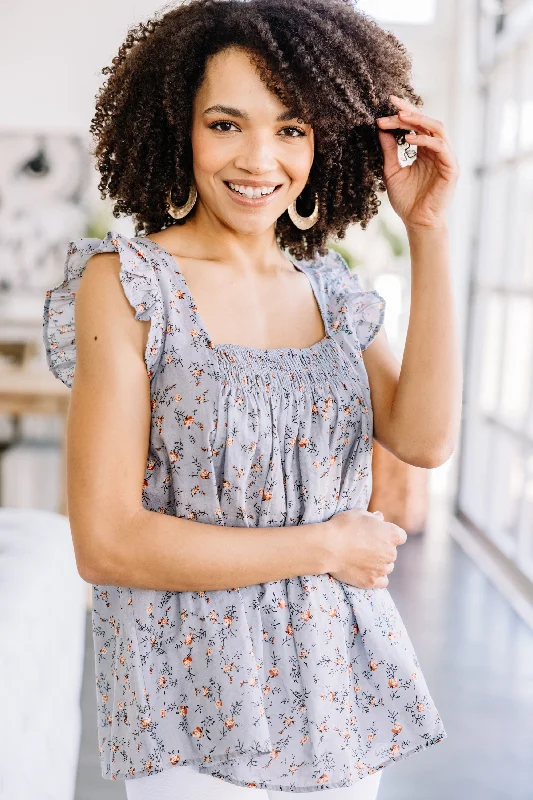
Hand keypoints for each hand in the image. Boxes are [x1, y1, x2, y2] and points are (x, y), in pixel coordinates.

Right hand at [327, 508, 406, 588]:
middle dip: (382, 550)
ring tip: (361, 559)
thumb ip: (373, 517)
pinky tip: (366, 572)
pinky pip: (382, 582)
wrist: (328, 547)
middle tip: (364, 547)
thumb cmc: (343, 526)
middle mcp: (391, 553)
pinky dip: (376, 578)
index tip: (379, 535)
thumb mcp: (359, 513)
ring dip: (379, 564)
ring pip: (387, 567)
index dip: (389, 535)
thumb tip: (380, 518)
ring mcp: (382, 569)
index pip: (400, 536)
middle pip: (391, 552)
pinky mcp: (372, 581)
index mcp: (391, 534)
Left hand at [376, 94, 459, 230]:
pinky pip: (440, 146)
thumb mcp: (392, 171)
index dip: (403, 113)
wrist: (418, 222)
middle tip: (392, 105)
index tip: (385, 106)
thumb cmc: (407, 200)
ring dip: (418, 120)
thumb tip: (381, 129)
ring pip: (437, 128)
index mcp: (425, 150)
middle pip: (426, 121)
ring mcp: (446, 157)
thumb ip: (389, 151)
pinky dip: (424, 140)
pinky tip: (408, 139)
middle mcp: (437, 150)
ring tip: (400, 116)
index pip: (416, 124)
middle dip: (409, 111)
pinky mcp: (451, 167)